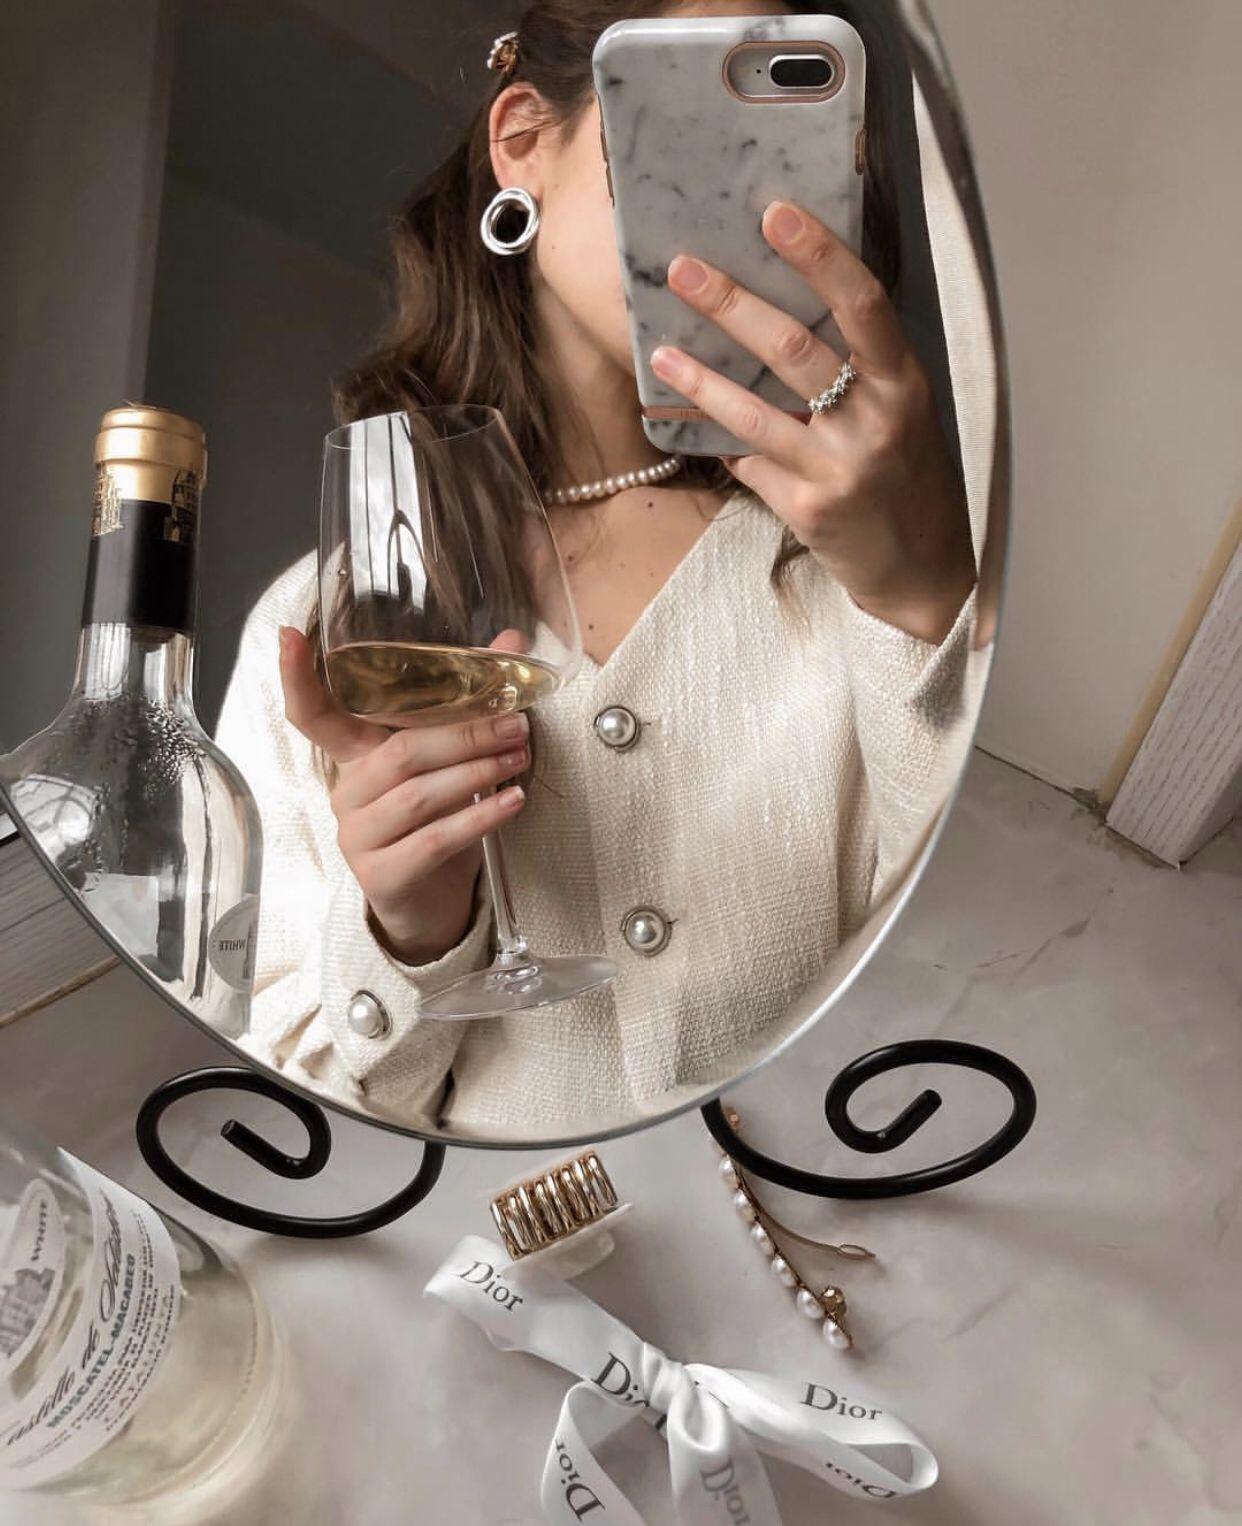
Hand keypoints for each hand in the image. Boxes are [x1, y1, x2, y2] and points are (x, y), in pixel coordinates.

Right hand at [278, 627, 529, 964]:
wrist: (434, 902)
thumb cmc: (439, 819)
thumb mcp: (451, 760)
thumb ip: (472, 701)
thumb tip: (512, 640)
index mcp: (355, 757)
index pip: (314, 715)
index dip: (297, 678)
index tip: (289, 636)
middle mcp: (347, 794)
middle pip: (400, 753)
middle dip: (464, 734)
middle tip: (517, 724)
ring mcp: (358, 838)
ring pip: (418, 795)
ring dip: (477, 773)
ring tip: (521, 758)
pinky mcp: (381, 876)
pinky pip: (433, 840)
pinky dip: (478, 818)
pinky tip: (512, 802)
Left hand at [652, 199, 976, 643]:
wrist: (921, 569)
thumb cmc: (905, 477)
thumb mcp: (900, 412)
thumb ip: (857, 367)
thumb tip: (779, 306)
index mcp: (904, 384)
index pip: (863, 304)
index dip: (819, 255)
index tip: (775, 213)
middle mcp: (876, 423)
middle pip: (794, 350)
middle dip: (733, 304)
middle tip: (683, 268)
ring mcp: (840, 470)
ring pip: (756, 413)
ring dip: (700, 379)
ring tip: (660, 352)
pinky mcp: (809, 511)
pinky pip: (749, 464)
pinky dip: (716, 440)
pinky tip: (679, 420)